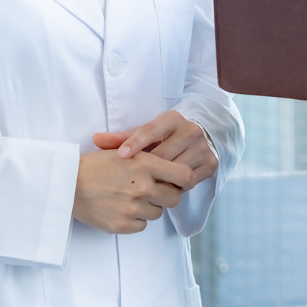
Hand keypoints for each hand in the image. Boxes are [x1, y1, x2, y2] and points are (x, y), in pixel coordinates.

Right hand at [73, 147, 195, 233]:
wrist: (67, 183)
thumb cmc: (95, 164)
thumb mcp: (125, 151)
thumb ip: (150, 157)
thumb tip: (173, 164)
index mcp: (145, 163)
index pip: (184, 175)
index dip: (185, 179)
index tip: (180, 180)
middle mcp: (143, 186)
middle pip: (174, 198)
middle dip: (167, 195)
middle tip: (154, 190)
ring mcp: (133, 208)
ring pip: (158, 213)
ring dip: (150, 206)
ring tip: (132, 197)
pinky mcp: (122, 225)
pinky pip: (142, 225)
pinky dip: (136, 219)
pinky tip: (122, 208)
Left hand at [93, 110, 218, 184]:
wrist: (203, 134)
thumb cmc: (166, 135)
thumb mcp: (147, 132)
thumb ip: (122, 137)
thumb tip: (96, 139)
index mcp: (172, 119)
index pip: (150, 130)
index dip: (135, 142)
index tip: (121, 155)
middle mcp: (190, 130)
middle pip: (163, 155)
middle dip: (146, 170)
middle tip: (131, 180)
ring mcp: (202, 147)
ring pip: (176, 171)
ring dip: (161, 181)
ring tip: (147, 186)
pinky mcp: (210, 163)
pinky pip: (189, 182)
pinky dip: (176, 187)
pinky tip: (165, 188)